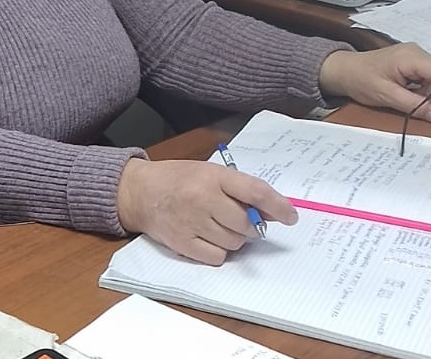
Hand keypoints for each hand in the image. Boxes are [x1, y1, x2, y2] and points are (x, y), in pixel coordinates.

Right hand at [116, 158, 297, 264]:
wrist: (140, 191)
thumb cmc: (179, 179)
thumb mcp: (209, 173)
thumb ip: (239, 189)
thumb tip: (273, 212)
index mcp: (213, 176)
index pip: (255, 191)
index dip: (278, 206)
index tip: (291, 216)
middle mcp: (204, 198)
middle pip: (247, 223)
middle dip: (250, 225)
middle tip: (239, 219)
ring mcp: (193, 222)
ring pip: (235, 243)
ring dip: (234, 238)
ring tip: (216, 224)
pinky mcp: (184, 243)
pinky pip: (218, 257)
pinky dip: (218, 251)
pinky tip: (206, 236)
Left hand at [319, 43, 430, 121]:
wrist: (342, 70)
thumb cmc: (359, 78)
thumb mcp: (385, 95)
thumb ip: (413, 105)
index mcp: (410, 57)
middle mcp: (415, 53)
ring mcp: (414, 57)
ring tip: (419, 104)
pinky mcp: (411, 64)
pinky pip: (428, 78)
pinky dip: (426, 90)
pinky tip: (415, 98)